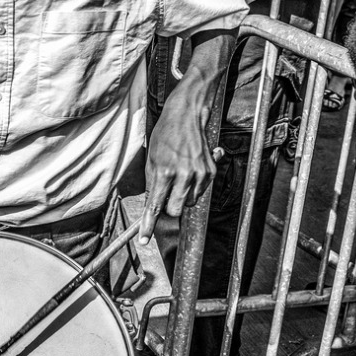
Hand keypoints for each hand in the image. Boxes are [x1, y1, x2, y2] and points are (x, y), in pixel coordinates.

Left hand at [139, 92, 216, 244]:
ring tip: (179, 175)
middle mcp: (183, 174)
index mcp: (164, 171)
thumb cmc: (165, 135)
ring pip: (189, 202)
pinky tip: (190, 169)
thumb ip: (152, 183)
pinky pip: (200, 191)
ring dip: (182, 196)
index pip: (155, 205)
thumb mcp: (151, 158)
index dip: (149, 225)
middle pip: (175, 209)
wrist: (187, 116)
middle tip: (166, 192)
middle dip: (169, 206)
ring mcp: (199, 173)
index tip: (144, 239)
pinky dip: (194, 186)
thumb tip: (152, 204)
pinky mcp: (210, 171)